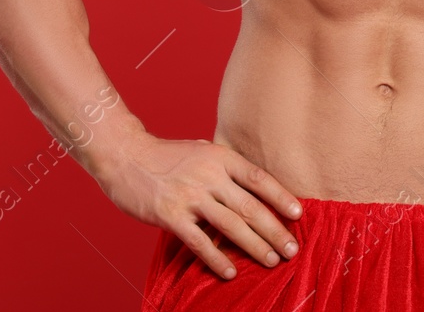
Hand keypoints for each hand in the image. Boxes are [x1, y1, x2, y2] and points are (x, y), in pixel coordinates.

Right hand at [93, 133, 303, 280]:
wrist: (125, 156)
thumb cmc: (165, 155)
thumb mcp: (201, 150)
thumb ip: (224, 166)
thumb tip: (252, 185)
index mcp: (219, 157)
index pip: (258, 179)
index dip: (281, 197)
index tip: (298, 214)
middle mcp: (209, 176)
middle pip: (250, 207)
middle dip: (275, 230)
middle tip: (292, 249)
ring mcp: (190, 196)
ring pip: (231, 226)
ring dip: (254, 246)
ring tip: (272, 261)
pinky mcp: (171, 216)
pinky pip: (199, 242)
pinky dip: (217, 259)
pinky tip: (231, 272)